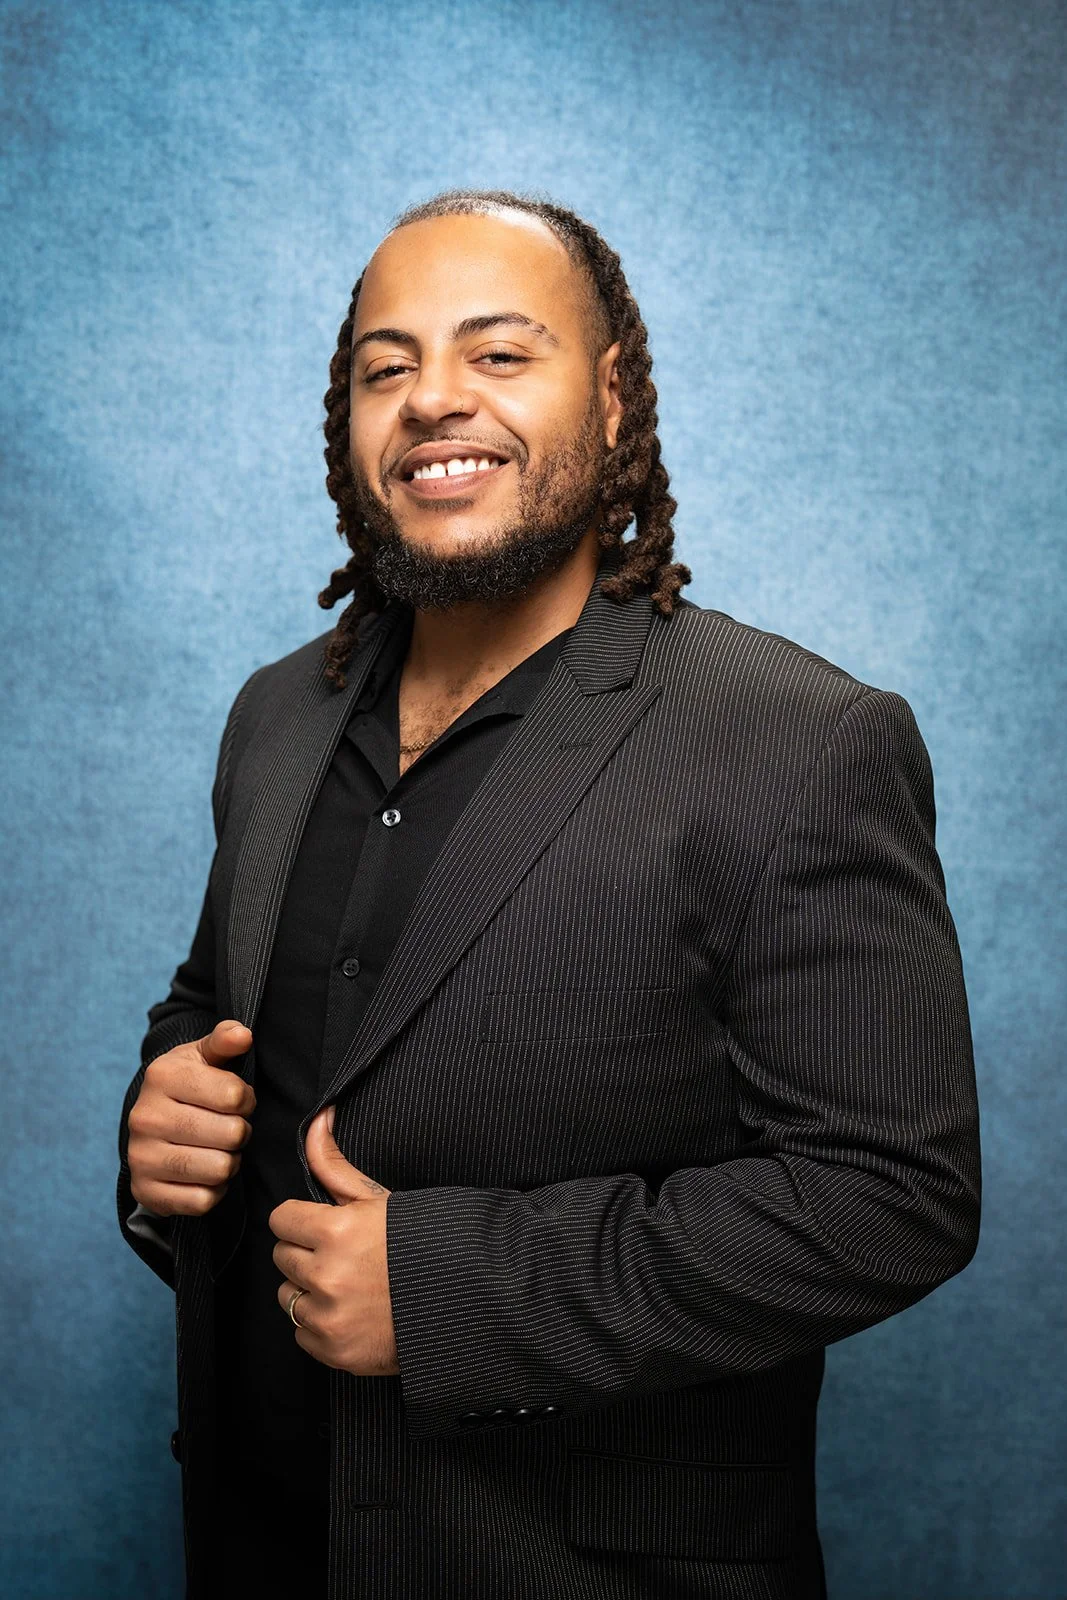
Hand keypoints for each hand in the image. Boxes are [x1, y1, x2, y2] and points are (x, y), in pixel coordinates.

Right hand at [127, 1020, 254, 1215]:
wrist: (150, 1126)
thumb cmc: (189, 1086)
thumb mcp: (204, 1056)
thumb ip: (225, 1040)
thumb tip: (242, 1035)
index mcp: (161, 1076)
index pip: (235, 1095)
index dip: (246, 1100)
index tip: (237, 1101)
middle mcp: (145, 1117)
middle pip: (231, 1134)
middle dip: (241, 1132)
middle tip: (230, 1128)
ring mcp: (142, 1157)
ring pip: (220, 1169)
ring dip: (230, 1161)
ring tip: (220, 1149)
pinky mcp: (145, 1191)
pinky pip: (203, 1201)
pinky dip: (214, 1190)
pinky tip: (206, 1173)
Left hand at [269, 1105, 398, 1376]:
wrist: (466, 1300)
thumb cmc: (422, 1242)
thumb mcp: (379, 1198)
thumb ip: (334, 1164)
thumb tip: (318, 1119)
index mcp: (336, 1230)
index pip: (281, 1219)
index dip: (303, 1220)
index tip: (325, 1226)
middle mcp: (327, 1275)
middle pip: (282, 1256)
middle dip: (307, 1252)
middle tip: (344, 1255)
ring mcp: (329, 1318)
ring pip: (287, 1296)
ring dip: (310, 1290)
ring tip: (350, 1285)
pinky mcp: (334, 1353)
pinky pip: (301, 1333)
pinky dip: (322, 1324)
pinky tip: (354, 1313)